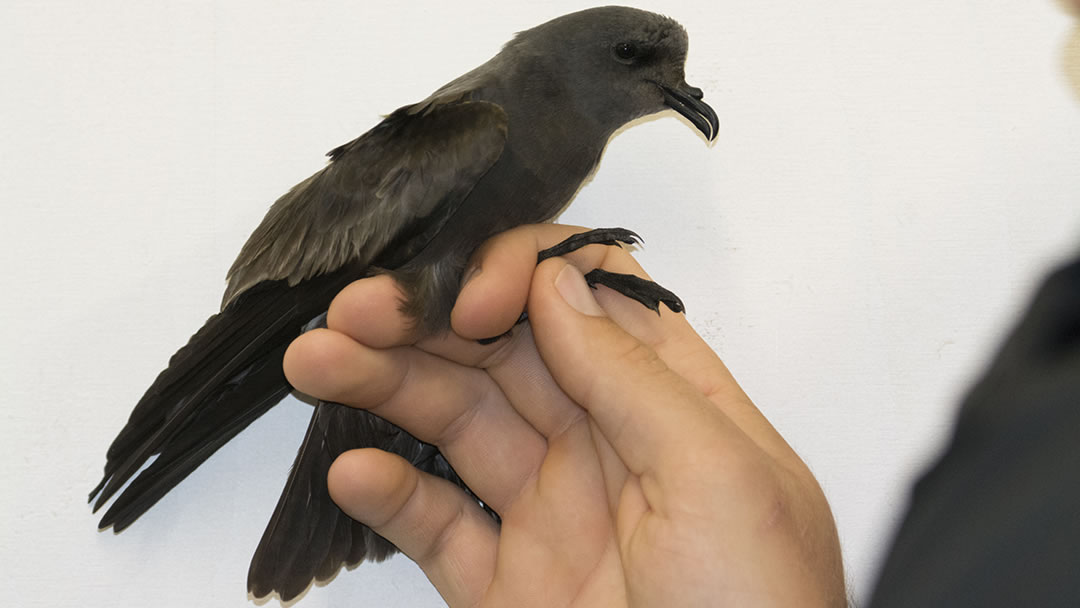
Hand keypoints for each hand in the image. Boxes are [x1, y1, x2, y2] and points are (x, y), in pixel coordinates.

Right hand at [283, 224, 845, 606]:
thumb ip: (635, 379)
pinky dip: (390, 496)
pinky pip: (436, 527)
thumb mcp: (719, 479)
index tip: (473, 301)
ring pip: (456, 425)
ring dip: (385, 387)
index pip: (588, 299)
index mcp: (672, 405)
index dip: (522, 276)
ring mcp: (551, 511)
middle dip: (427, 320)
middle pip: (503, 352)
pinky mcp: (507, 583)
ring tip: (318, 361)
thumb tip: (559, 286)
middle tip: (355, 310)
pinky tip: (354, 473)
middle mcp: (606, 445)